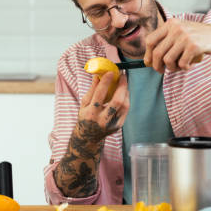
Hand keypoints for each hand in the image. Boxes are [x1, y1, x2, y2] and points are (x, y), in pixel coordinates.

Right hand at [54, 72, 128, 197]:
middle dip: (122, 86)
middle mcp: (102, 120)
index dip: (106, 82)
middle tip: (123, 75)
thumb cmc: (85, 117)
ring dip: (125, 91)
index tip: (111, 72)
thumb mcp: (84, 104)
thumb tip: (98, 75)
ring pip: (124, 105)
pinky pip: (126, 109)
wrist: (89, 137)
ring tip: (123, 82)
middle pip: (117, 101)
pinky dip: (126, 99)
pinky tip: (124, 92)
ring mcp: (112, 124)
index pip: (99, 95)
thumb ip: (91, 90)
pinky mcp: (119, 126)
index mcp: (90, 113)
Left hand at [143, 19, 210, 72]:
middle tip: (161, 71)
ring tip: (179, 67)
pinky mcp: (194, 46)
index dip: (147, 54)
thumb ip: (166, 41)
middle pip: (157, 53)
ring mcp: (185, 37)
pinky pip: (182, 64)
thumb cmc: (196, 37)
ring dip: (172, 68)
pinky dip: (184, 68)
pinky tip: (189, 64)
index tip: (149, 63)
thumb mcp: (179, 32)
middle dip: (157, 66)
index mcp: (170, 24)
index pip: (150, 40)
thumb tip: (149, 60)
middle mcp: (176, 28)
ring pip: (168, 60)